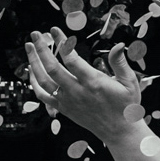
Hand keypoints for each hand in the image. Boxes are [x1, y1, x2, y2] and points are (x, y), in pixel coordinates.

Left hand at [25, 28, 145, 144]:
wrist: (118, 131)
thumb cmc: (126, 105)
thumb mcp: (130, 82)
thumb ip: (120, 62)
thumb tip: (119, 44)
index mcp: (93, 82)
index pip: (71, 59)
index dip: (61, 42)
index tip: (55, 29)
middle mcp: (76, 91)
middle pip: (52, 67)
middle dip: (41, 49)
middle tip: (34, 34)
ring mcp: (66, 101)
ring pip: (43, 80)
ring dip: (33, 62)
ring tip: (29, 47)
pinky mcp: (62, 108)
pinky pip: (42, 95)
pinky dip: (33, 82)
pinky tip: (31, 70)